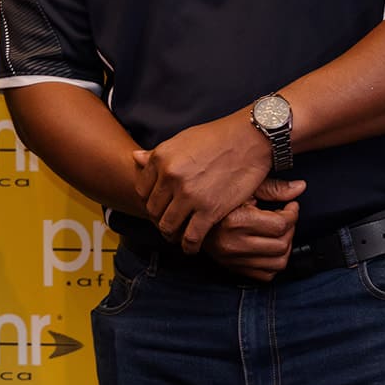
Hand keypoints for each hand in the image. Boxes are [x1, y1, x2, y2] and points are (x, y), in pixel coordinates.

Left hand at [133, 111, 272, 252]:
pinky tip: (192, 247)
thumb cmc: (216, 138)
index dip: (149, 201)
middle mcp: (170, 177)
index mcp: (161, 159)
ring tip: (178, 236)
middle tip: (169, 223)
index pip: (141, 191)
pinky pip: (191, 236)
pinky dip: (189, 246)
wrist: (250, 139)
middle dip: (159, 219)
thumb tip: (134, 157)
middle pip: (153, 211)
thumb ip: (157, 154)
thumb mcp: (181, 140)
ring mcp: (189, 195)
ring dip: (171, 235)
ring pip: (168, 226)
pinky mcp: (209, 210)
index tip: (159, 206)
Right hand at [202, 178, 305, 280]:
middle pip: (282, 244)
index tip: (290, 207)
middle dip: (290, 230)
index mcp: (235, 221)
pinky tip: (268, 246)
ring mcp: (232, 258)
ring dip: (284, 247)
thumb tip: (301, 187)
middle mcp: (232, 243)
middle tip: (284, 218)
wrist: (185, 217)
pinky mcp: (232, 268)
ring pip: (278, 262)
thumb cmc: (214, 196)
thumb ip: (272, 188)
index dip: (292, 214)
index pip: (281, 225)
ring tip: (278, 233)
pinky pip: (266, 275)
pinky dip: (273, 262)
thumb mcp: (240, 186)